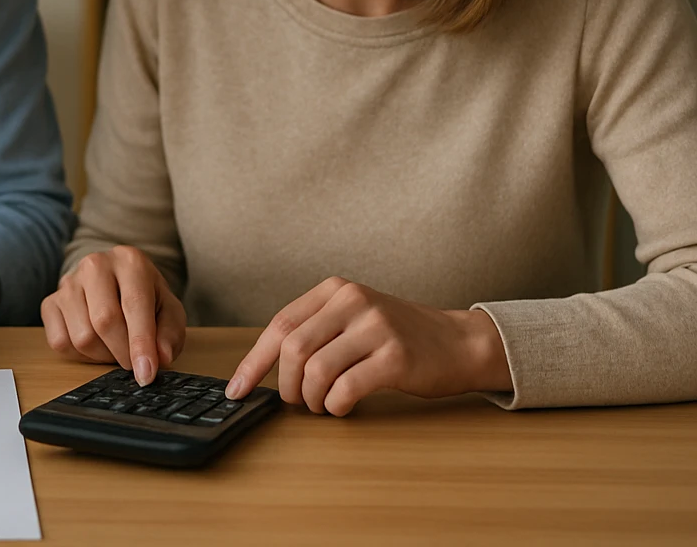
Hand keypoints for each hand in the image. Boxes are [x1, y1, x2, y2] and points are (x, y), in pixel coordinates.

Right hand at [39, 246, 185, 385]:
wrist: (115, 281)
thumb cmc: (144, 297)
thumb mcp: (168, 310)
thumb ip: (170, 333)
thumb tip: (162, 357)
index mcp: (130, 262)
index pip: (134, 305)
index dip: (140, 344)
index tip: (145, 374)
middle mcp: (95, 265)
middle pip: (104, 321)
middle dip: (122, 353)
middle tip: (133, 363)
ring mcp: (69, 283)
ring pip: (81, 336)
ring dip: (102, 355)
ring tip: (115, 347)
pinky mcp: (50, 302)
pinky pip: (59, 342)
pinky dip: (80, 355)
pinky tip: (94, 344)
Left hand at [225, 277, 511, 415]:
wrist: (459, 342)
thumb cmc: (399, 336)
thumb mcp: (354, 317)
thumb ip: (316, 330)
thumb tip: (265, 366)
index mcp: (336, 289)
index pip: (281, 324)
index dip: (254, 361)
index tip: (237, 389)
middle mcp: (353, 301)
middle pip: (293, 348)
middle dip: (286, 385)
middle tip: (296, 402)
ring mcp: (376, 327)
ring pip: (317, 370)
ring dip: (312, 399)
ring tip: (322, 404)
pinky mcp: (395, 357)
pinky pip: (346, 388)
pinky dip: (335, 405)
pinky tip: (342, 406)